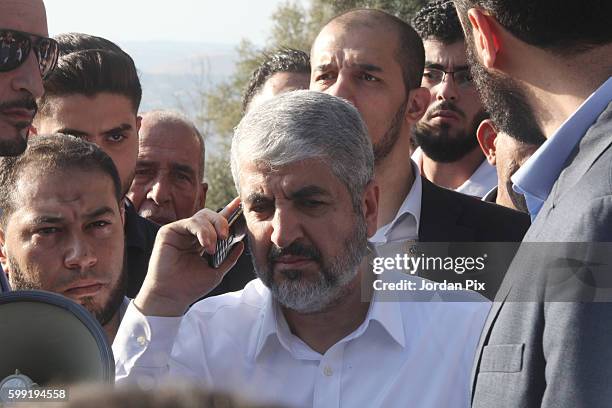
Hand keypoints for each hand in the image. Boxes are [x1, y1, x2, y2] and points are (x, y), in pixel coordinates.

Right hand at [135, 198, 243, 315]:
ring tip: (213, 248)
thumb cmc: (191, 287)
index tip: (240, 203)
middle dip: (222, 222)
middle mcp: (192, 234)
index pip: (217, 223)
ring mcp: (181, 231)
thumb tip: (241, 243)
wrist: (172, 297)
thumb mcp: (217, 271)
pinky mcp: (169, 231)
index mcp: (203, 241)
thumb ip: (229, 257)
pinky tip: (206, 245)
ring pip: (202, 217)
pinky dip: (202, 231)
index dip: (229, 212)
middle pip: (210, 215)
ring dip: (212, 230)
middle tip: (226, 236)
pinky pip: (190, 222)